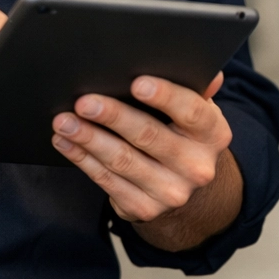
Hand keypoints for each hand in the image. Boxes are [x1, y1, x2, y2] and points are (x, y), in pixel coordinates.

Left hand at [50, 72, 240, 248]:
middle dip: (113, 116)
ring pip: (122, 161)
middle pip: (149, 136)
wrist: (183, 184)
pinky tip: (66, 142)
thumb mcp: (197, 109)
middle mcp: (197, 166)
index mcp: (214, 134)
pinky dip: (82, 159)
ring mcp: (171, 192)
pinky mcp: (144, 208)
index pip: (192, 111)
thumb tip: (207, 70)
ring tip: (64, 122)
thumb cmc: (183, 131)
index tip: (136, 83)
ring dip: (89, 139)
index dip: (165, 96)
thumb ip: (196, 88)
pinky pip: (107, 181)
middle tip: (84, 102)